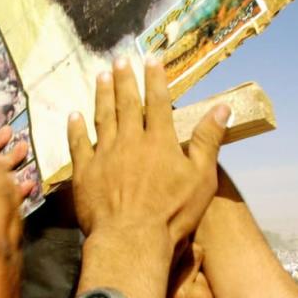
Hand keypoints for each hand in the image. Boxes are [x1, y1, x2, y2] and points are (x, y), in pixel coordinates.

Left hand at [67, 59, 229, 255]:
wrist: (132, 239)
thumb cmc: (172, 213)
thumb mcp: (201, 177)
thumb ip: (209, 140)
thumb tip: (223, 107)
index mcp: (159, 141)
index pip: (157, 101)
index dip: (154, 78)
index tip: (150, 58)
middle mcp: (130, 141)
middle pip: (126, 103)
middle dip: (124, 79)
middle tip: (120, 60)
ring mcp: (105, 156)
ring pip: (102, 117)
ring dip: (102, 95)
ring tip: (101, 76)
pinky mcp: (85, 173)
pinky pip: (78, 145)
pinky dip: (75, 129)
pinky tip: (74, 115)